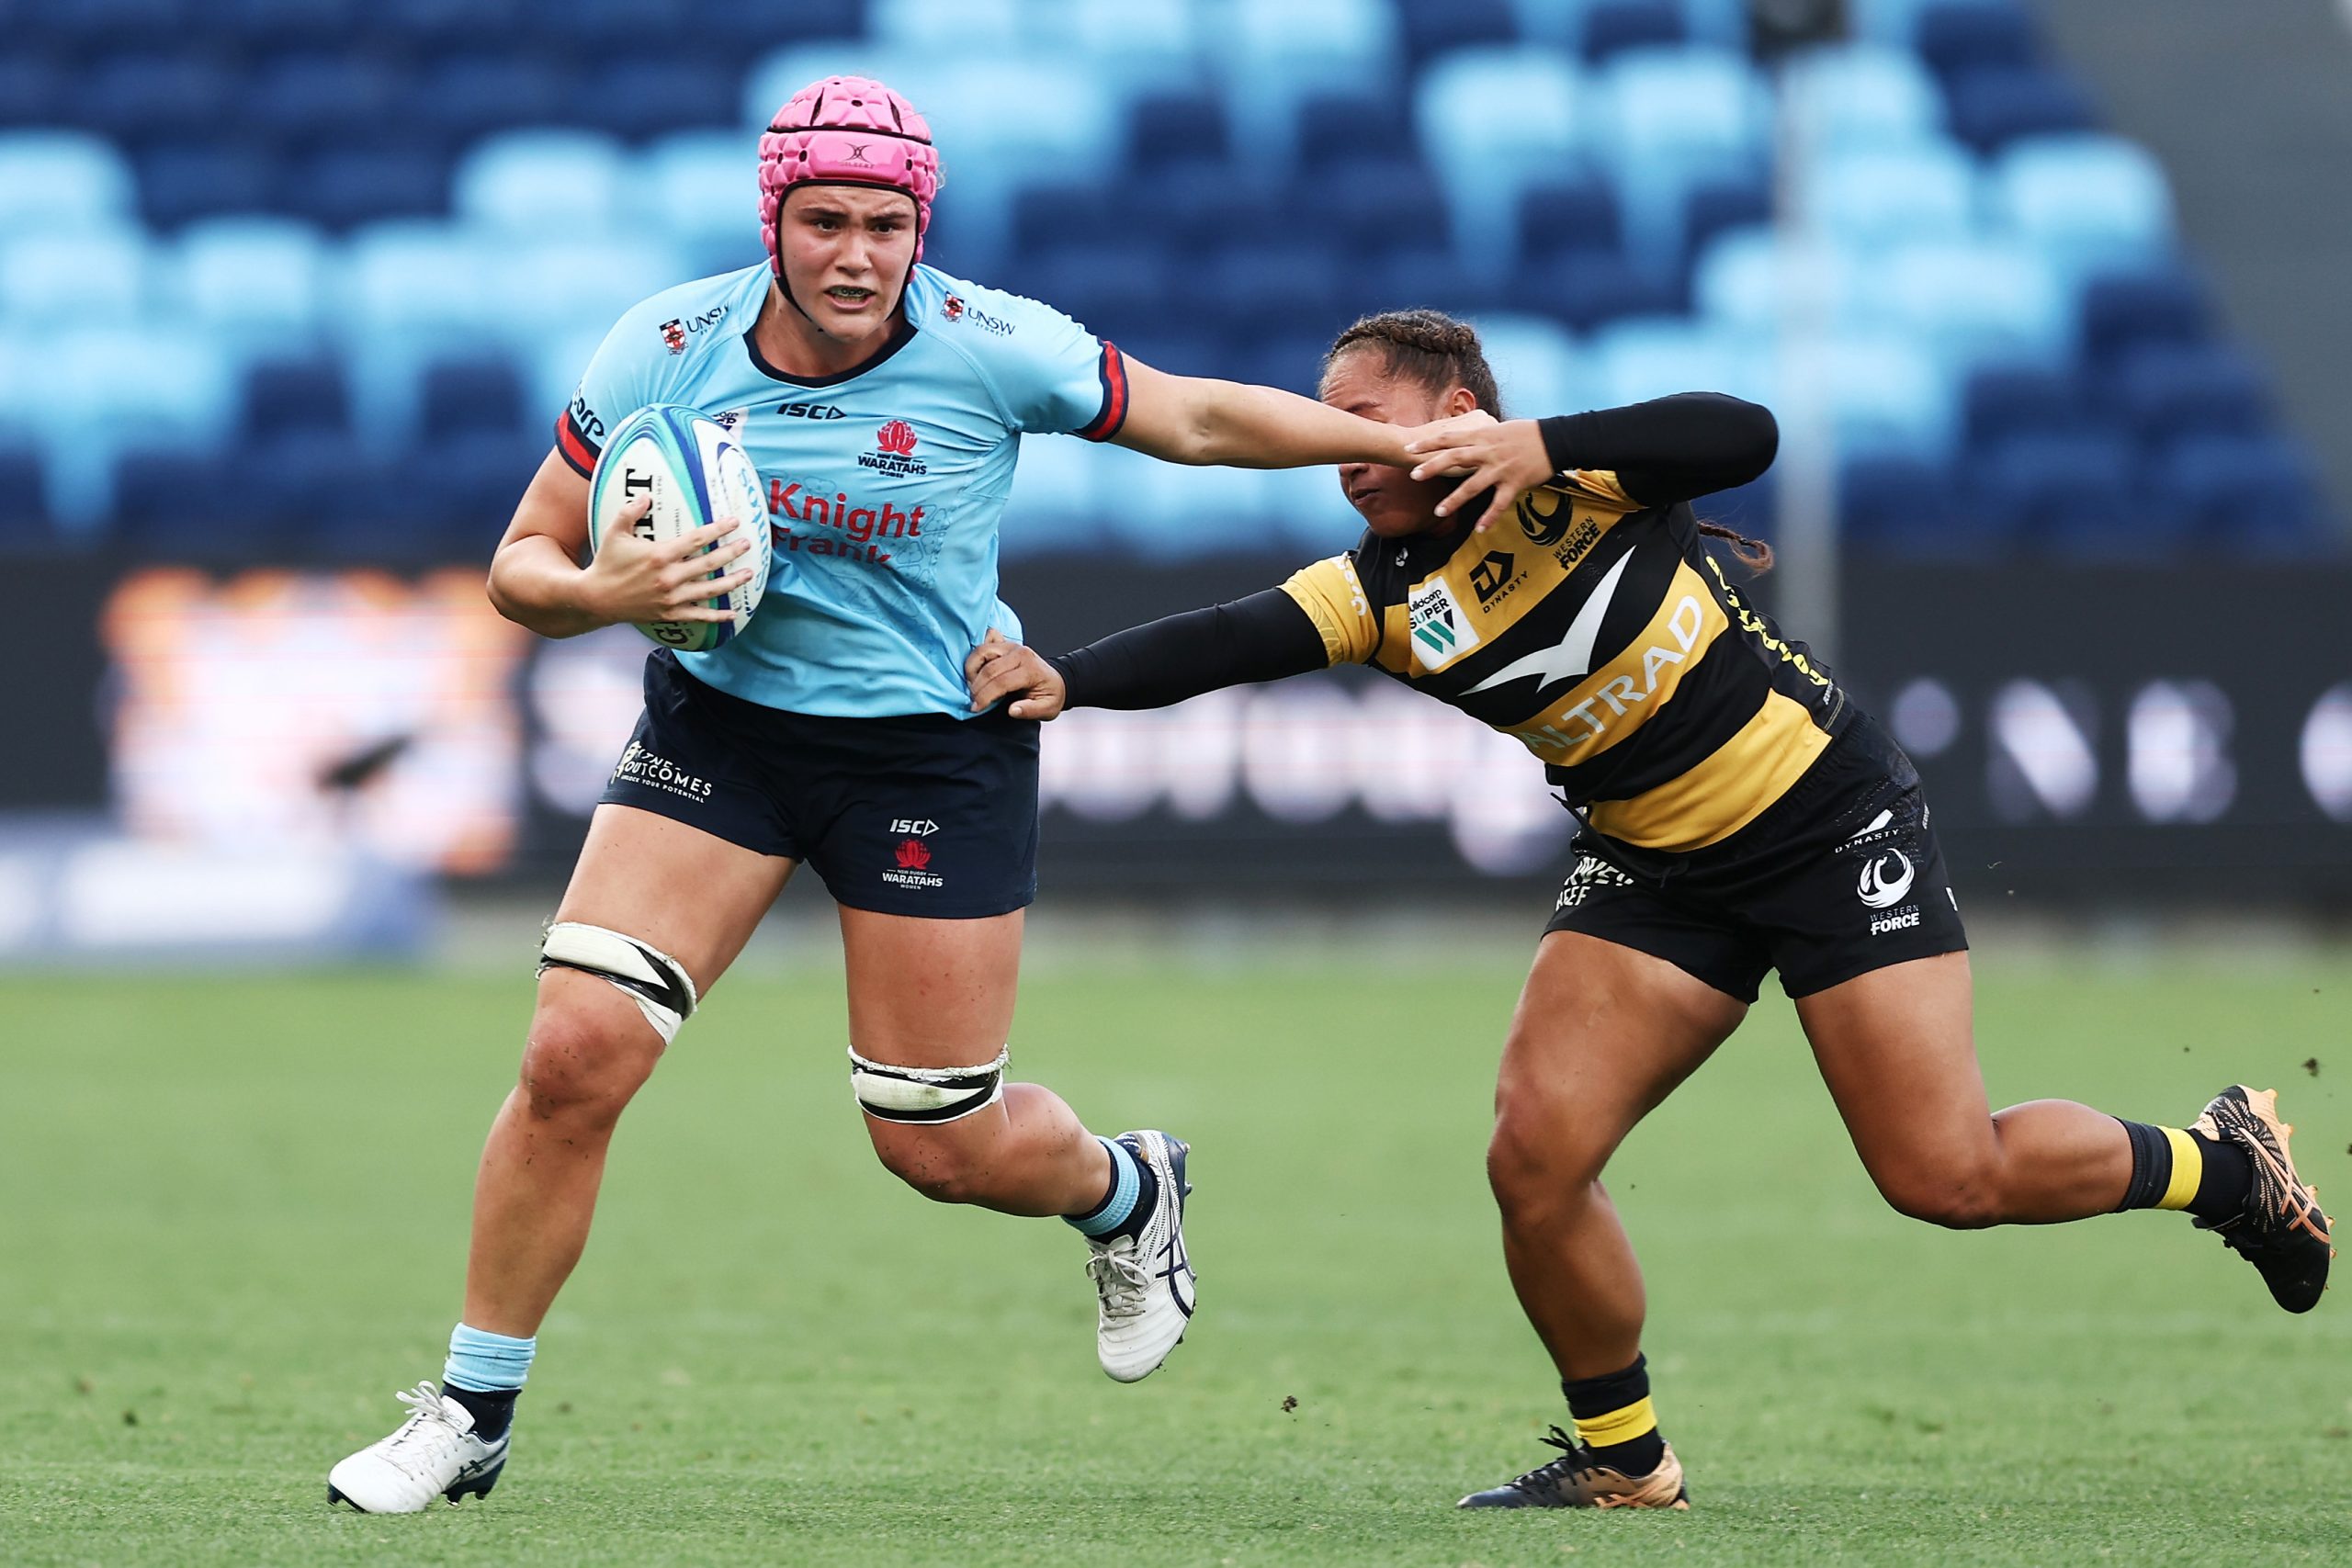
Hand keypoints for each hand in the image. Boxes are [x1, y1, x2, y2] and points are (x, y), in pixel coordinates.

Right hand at [579, 501, 759, 626]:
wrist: (596, 599)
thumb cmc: (607, 563)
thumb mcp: (615, 533)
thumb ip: (630, 512)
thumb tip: (646, 496)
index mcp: (659, 555)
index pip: (696, 540)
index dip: (717, 530)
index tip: (733, 522)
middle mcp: (669, 578)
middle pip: (709, 564)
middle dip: (732, 552)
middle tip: (747, 544)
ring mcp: (671, 598)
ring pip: (710, 590)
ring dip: (732, 582)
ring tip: (749, 573)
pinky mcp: (670, 614)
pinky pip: (699, 616)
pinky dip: (717, 616)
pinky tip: (733, 614)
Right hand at [965, 628, 1067, 719]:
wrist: (1056, 681)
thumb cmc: (1050, 694)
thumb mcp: (1048, 708)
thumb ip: (1030, 711)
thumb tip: (1012, 710)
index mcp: (1031, 669)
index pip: (1001, 682)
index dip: (985, 697)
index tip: (976, 708)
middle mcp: (1020, 653)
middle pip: (988, 669)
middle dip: (976, 688)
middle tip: (973, 701)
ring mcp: (1010, 646)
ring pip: (981, 652)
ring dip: (971, 670)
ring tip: (973, 687)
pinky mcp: (1004, 644)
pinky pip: (983, 645)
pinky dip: (975, 657)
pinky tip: (976, 672)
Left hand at [1403, 413, 1551, 533]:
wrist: (1555, 439)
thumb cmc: (1527, 433)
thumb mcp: (1499, 428)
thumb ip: (1480, 436)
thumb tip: (1465, 439)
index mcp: (1483, 436)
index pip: (1449, 438)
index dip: (1428, 443)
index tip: (1409, 449)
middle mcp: (1488, 452)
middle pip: (1454, 459)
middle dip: (1433, 467)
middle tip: (1413, 476)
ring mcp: (1500, 469)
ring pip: (1473, 485)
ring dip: (1455, 499)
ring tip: (1439, 511)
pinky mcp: (1514, 483)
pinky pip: (1499, 503)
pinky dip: (1489, 517)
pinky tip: (1479, 529)